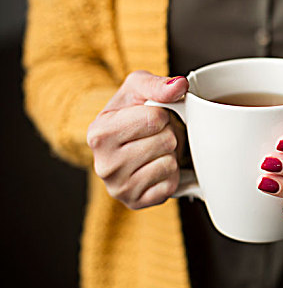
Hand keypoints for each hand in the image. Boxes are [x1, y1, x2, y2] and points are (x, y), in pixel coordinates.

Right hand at [87, 71, 187, 209]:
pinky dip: (171, 175)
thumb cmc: (132, 111)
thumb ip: (157, 84)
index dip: (162, 114)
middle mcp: (104, 165)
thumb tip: (179, 86)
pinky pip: (171, 184)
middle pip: (165, 142)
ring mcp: (119, 188)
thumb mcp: (138, 87)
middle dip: (168, 134)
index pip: (154, 118)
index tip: (151, 116)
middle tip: (155, 135)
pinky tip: (156, 168)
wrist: (126, 140)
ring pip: (169, 164)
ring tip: (155, 150)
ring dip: (171, 154)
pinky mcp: (136, 203)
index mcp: (99, 133)